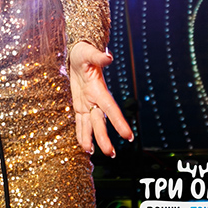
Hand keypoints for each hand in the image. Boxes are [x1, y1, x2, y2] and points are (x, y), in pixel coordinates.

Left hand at [68, 41, 133, 156]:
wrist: (79, 55)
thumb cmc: (84, 53)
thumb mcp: (88, 53)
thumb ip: (98, 57)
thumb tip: (109, 57)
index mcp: (99, 89)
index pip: (110, 108)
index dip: (119, 121)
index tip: (128, 136)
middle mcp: (95, 99)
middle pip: (99, 121)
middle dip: (104, 137)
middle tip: (111, 154)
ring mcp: (88, 103)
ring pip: (90, 124)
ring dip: (91, 139)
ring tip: (92, 153)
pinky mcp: (80, 104)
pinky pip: (80, 121)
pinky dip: (81, 133)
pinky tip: (84, 146)